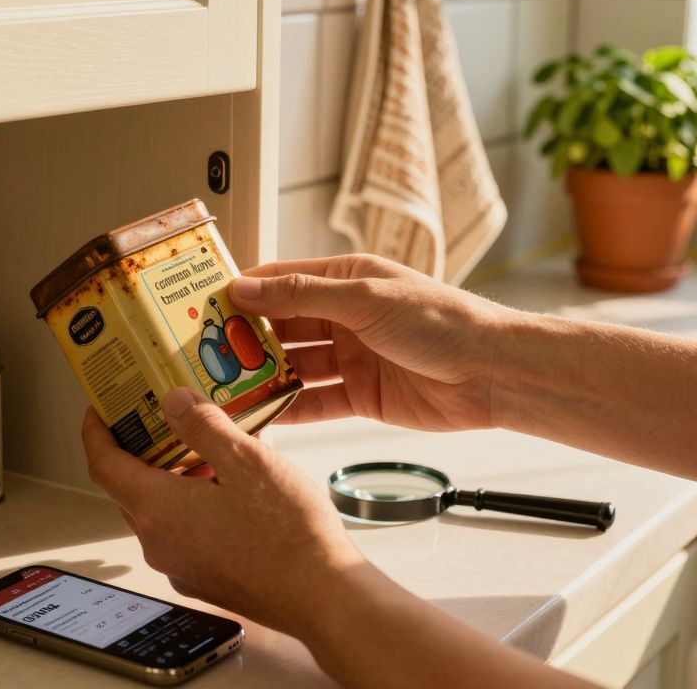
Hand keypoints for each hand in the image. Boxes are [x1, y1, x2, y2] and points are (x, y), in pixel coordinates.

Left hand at [81, 389, 363, 634]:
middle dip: (137, 449)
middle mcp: (159, 543)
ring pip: (158, 511)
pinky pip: (181, 532)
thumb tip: (172, 401)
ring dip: (168, 476)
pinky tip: (225, 487)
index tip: (100, 408)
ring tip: (203, 446)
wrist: (323, 597)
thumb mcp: (247, 461)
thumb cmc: (289, 534)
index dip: (96, 431)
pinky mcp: (204, 579)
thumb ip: (203, 426)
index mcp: (159, 510)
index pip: (103, 464)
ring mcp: (181, 566)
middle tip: (157, 415)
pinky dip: (188, 504)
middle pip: (128, 487)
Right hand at [230, 254, 514, 431]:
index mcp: (347, 281)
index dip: (243, 293)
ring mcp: (353, 358)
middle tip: (205, 354)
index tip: (203, 306)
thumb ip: (301, 297)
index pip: (281, 282)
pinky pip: (316, 402)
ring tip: (226, 388)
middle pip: (283, 328)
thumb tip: (246, 290)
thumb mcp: (364, 299)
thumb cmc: (442, 321)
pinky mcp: (363, 396)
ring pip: (295, 367)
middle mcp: (346, 317)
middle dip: (247, 340)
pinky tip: (262, 415)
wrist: (493, 373)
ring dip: (264, 377)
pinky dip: (290, 408)